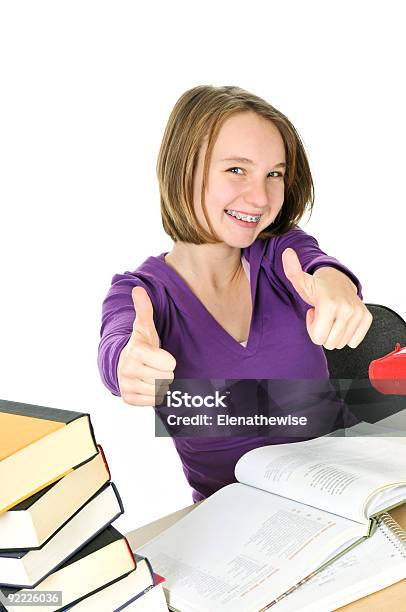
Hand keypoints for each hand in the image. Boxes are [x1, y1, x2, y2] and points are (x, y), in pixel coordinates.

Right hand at [117, 286, 175, 405]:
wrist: (123, 363)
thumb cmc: (141, 344)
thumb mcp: (144, 328)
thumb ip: (144, 310)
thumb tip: (138, 289)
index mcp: (136, 352)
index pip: (170, 364)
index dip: (168, 360)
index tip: (158, 355)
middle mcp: (128, 370)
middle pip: (167, 378)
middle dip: (164, 372)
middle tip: (155, 365)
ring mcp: (126, 386)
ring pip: (161, 390)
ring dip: (160, 383)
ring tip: (151, 374)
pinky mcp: (128, 399)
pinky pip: (154, 401)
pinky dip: (154, 395)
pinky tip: (146, 385)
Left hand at [282, 248, 372, 349]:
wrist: (338, 280)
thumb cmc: (317, 286)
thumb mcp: (301, 281)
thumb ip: (292, 270)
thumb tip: (287, 253)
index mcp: (329, 304)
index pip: (318, 338)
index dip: (312, 329)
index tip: (314, 313)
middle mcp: (346, 309)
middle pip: (329, 343)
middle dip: (323, 332)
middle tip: (323, 315)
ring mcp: (358, 314)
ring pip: (341, 343)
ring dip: (333, 332)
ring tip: (331, 316)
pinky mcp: (366, 318)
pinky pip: (354, 342)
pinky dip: (347, 334)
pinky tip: (341, 320)